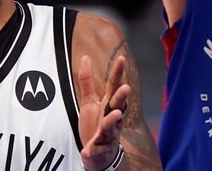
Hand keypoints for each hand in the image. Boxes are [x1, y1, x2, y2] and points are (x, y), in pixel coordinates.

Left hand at [78, 55, 130, 170]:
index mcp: (109, 105)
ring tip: (115, 114)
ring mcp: (107, 134)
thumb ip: (87, 81)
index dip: (118, 73)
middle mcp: (111, 117)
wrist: (100, 154)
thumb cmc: (96, 124)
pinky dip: (91, 151)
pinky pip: (95, 150)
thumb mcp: (89, 101)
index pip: (114, 86)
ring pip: (111, 127)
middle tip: (126, 87)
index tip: (122, 58)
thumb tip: (86, 57)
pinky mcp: (99, 149)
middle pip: (117, 105)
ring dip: (112, 120)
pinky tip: (85, 151)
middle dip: (121, 97)